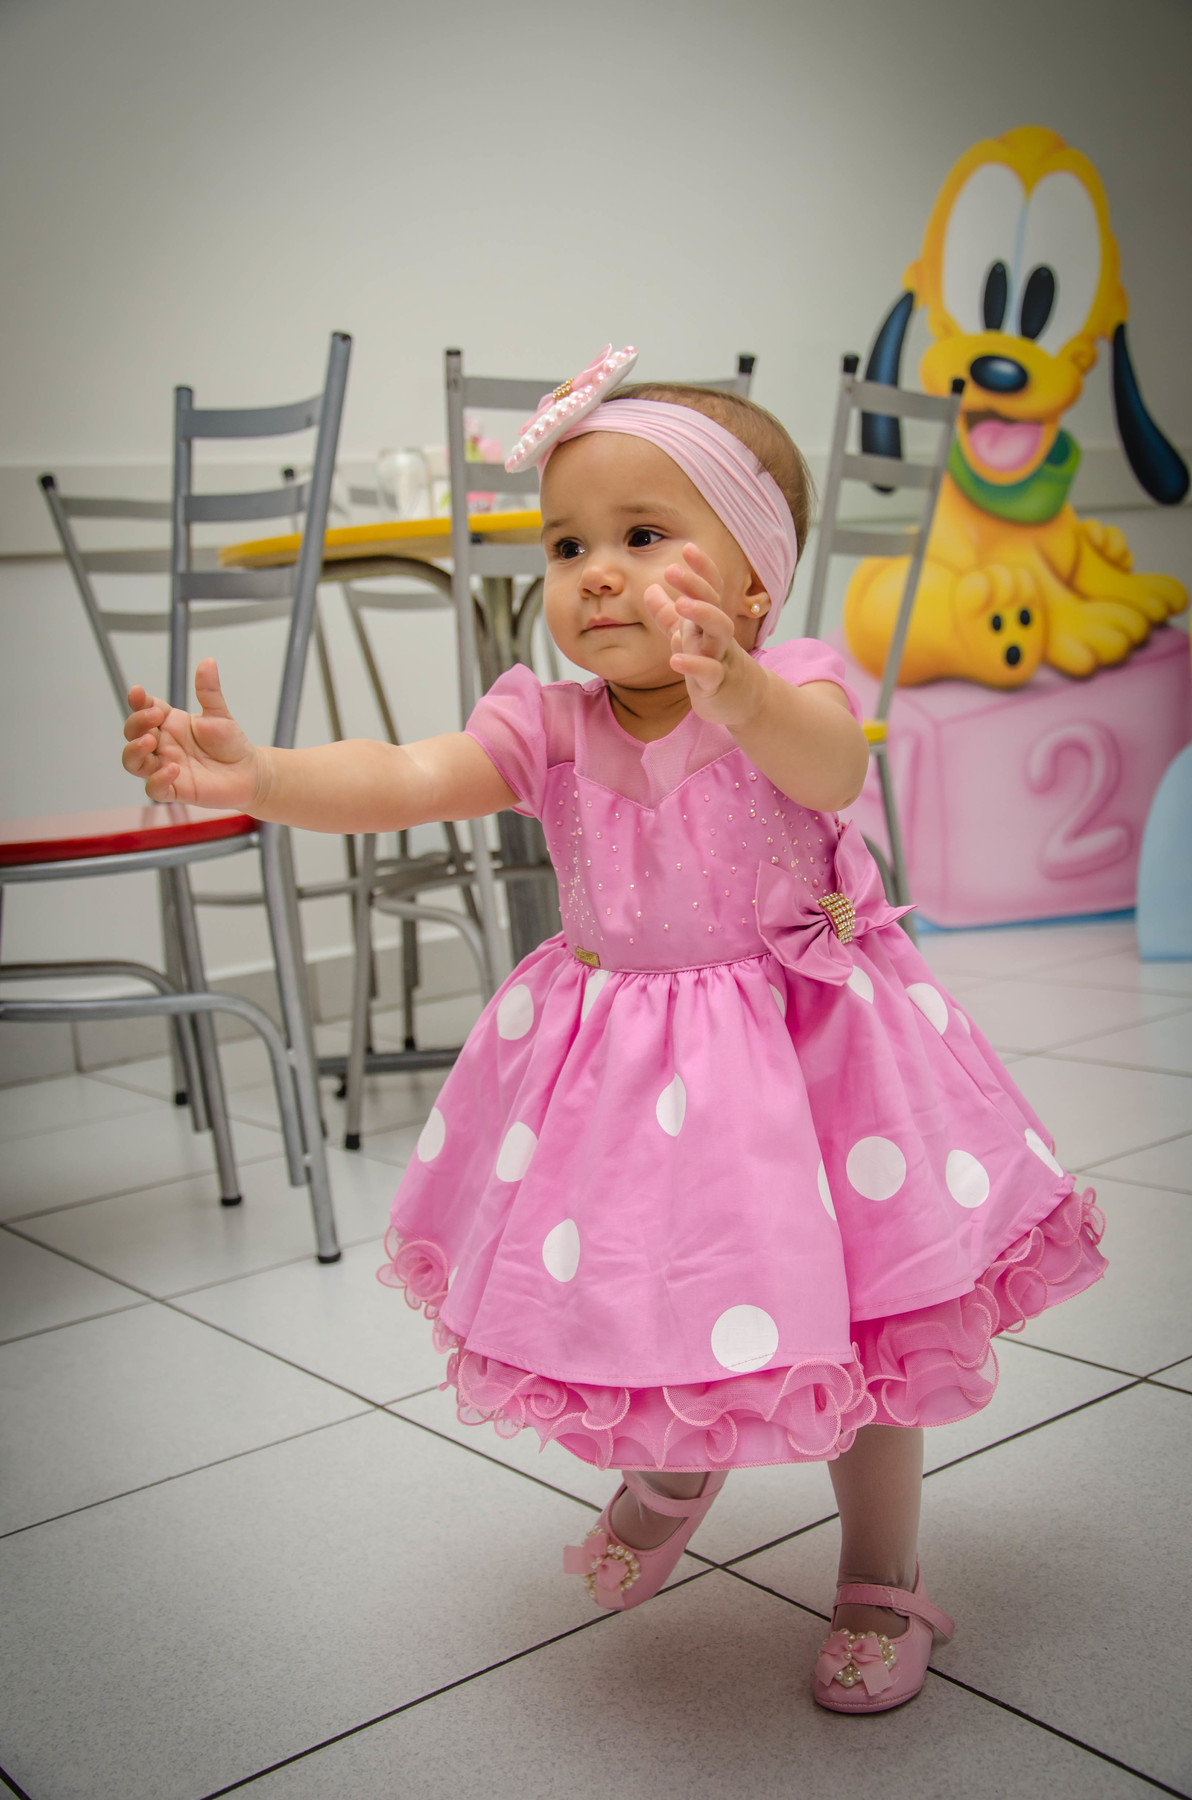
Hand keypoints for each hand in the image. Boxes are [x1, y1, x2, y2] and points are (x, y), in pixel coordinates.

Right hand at [122, 658, 264, 809]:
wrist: (250, 772)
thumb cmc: (231, 743)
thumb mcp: (219, 714)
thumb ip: (209, 691)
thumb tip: (208, 662)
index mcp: (169, 724)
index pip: (143, 710)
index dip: (137, 702)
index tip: (138, 692)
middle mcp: (162, 745)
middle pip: (132, 734)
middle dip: (136, 723)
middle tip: (155, 717)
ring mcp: (165, 767)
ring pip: (133, 762)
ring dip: (134, 751)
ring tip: (149, 742)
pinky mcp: (175, 790)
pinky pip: (154, 789)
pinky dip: (157, 780)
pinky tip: (173, 769)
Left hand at [643, 543, 755, 723]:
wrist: (742, 699)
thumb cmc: (712, 662)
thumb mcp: (688, 637)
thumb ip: (667, 615)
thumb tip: (650, 588)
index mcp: (709, 620)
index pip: (710, 589)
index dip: (701, 568)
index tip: (687, 547)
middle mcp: (717, 634)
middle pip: (713, 603)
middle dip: (697, 585)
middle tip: (673, 569)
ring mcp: (721, 657)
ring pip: (720, 631)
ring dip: (702, 614)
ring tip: (681, 604)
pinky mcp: (718, 683)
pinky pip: (710, 671)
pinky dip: (694, 665)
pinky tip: (675, 660)